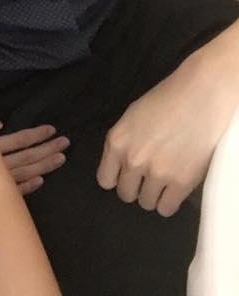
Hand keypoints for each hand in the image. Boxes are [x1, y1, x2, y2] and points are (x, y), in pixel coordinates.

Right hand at [0, 109, 68, 194]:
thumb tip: (0, 125)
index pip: (19, 140)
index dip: (37, 134)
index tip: (52, 130)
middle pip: (27, 157)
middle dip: (47, 149)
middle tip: (65, 142)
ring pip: (24, 174)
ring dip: (44, 167)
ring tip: (61, 159)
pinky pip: (14, 191)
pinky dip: (28, 186)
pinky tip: (40, 181)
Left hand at [97, 47, 238, 216]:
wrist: (199, 96)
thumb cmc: (165, 100)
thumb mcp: (131, 118)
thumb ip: (123, 143)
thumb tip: (121, 166)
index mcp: (116, 141)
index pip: (105, 179)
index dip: (116, 179)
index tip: (126, 175)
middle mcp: (132, 159)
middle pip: (125, 194)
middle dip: (135, 187)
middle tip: (148, 176)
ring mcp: (157, 172)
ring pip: (146, 203)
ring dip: (153, 194)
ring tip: (164, 180)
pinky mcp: (181, 182)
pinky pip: (166, 208)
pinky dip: (169, 202)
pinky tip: (174, 189)